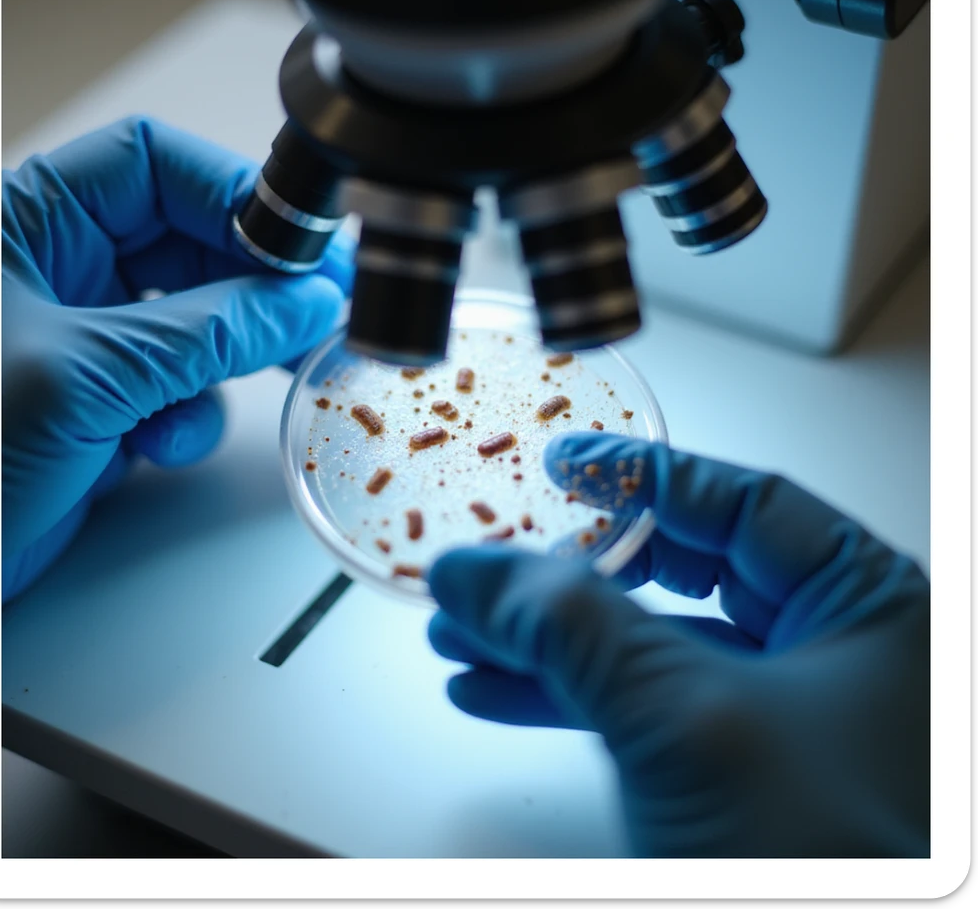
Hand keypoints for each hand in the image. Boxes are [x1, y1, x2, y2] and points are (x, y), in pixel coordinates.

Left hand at [2, 117, 354, 602]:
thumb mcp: (87, 375)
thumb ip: (209, 333)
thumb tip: (302, 302)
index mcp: (28, 224)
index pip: (153, 166)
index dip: (233, 195)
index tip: (300, 247)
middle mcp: (60, 271)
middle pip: (190, 243)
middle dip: (255, 284)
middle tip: (317, 308)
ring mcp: (86, 340)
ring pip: (199, 322)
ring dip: (230, 359)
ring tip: (267, 374)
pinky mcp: (104, 403)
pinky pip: (181, 389)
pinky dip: (190, 419)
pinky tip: (161, 445)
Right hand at [427, 432, 929, 856]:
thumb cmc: (824, 865)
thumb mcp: (686, 717)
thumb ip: (573, 625)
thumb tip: (473, 566)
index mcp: (866, 607)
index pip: (740, 503)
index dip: (640, 476)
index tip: (562, 461)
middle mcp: (831, 652)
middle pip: (679, 573)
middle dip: (571, 575)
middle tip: (497, 562)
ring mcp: (780, 718)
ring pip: (645, 646)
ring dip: (547, 640)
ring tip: (462, 634)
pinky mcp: (733, 773)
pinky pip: (636, 710)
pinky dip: (561, 699)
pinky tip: (493, 692)